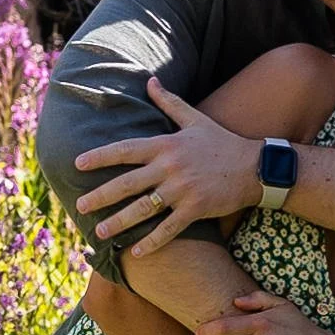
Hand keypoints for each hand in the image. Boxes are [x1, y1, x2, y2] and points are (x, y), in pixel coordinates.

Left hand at [73, 79, 260, 249]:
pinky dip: (152, 242)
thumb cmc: (222, 142)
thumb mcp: (195, 119)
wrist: (255, 167)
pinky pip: (169, 229)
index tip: (78, 164)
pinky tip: (136, 253)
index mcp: (166, 145)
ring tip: (100, 233)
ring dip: (120, 222)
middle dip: (101, 196)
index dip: (100, 157)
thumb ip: (169, 102)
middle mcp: (170, 167)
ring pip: (144, 209)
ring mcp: (182, 190)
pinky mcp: (196, 209)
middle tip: (79, 207)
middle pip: (128, 183)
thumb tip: (150, 80)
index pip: (125, 150)